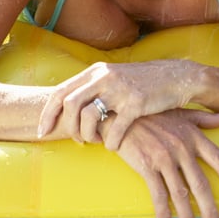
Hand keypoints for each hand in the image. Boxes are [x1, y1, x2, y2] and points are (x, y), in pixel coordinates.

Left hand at [37, 60, 197, 148]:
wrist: (176, 78)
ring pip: (89, 118)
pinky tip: (114, 146)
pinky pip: (115, 130)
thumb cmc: (141, 82)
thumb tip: (65, 106)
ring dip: (87, 136)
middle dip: (66, 128)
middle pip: (69, 105)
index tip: (43, 131)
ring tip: (95, 142)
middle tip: (75, 141)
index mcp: (96, 71)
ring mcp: (120, 90)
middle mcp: (105, 77)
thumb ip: (91, 87)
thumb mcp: (113, 77)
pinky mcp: (137, 103)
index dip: (47, 114)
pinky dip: (111, 143)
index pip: (60, 92)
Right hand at [105, 109, 218, 217]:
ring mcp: (165, 158)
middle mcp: (182, 148)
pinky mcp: (147, 166)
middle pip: (201, 184)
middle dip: (210, 209)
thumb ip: (205, 119)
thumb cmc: (152, 113)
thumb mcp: (181, 112)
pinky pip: (158, 194)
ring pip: (180, 194)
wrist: (122, 113)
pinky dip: (163, 211)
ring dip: (187, 217)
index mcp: (194, 136)